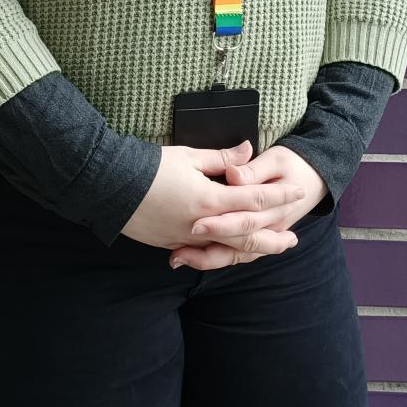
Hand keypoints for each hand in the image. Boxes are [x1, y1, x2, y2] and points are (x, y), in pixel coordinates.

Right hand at [120, 140, 308, 261]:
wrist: (109, 187)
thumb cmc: (148, 167)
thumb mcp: (188, 156)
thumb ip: (222, 158)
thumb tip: (247, 151)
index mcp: (210, 200)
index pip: (254, 198)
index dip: (279, 195)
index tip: (297, 191)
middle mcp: (202, 226)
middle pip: (248, 236)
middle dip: (273, 237)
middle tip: (292, 238)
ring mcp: (187, 239)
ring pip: (228, 251)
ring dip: (252, 251)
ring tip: (269, 249)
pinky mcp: (172, 245)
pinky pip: (204, 254)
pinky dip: (223, 254)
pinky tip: (232, 252)